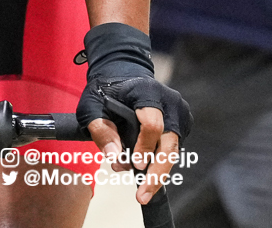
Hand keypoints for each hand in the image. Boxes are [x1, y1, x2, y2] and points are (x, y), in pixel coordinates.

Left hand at [77, 26, 189, 202]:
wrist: (123, 77)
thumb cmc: (107, 91)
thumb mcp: (92, 106)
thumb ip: (101, 130)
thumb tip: (114, 157)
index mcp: (146, 92)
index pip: (152, 123)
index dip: (145, 146)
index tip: (136, 165)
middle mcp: (169, 102)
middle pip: (170, 142)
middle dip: (157, 172)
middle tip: (143, 195)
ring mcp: (178, 112)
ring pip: (173, 150)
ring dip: (158, 172)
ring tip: (143, 191)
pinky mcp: (180, 124)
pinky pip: (172, 149)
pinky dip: (160, 163)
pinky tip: (147, 175)